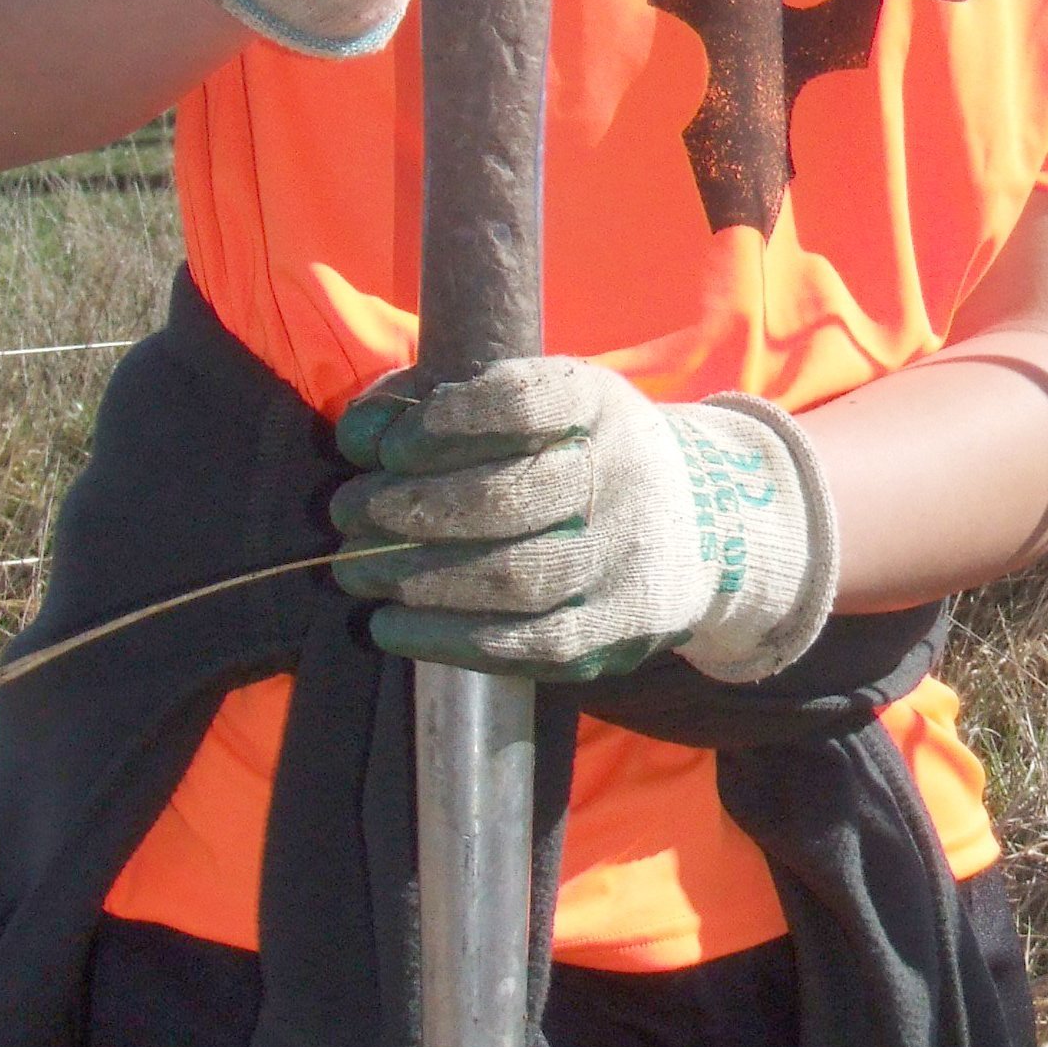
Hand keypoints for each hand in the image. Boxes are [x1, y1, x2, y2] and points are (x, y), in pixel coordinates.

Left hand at [332, 357, 839, 685]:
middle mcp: (623, 478)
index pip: (522, 402)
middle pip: (506, 497)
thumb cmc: (579, 455)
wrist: (699, 528)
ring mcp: (625, 560)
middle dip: (408, 507)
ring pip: (512, 577)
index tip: (390, 443)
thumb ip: (444, 404)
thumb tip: (358, 433)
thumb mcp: (540, 404)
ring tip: (358, 568)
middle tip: (348, 511)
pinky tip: (392, 625)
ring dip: (416, 577)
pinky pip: (525, 644)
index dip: (444, 422)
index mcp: (598, 404)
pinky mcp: (614, 630)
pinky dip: (445, 638)